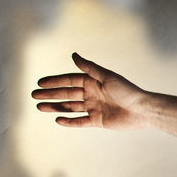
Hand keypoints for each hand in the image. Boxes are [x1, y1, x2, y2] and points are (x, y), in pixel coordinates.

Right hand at [33, 53, 147, 129]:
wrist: (143, 110)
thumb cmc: (127, 91)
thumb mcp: (107, 77)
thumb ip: (89, 68)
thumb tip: (73, 54)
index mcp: (93, 82)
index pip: (70, 81)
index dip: (55, 82)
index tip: (40, 83)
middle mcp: (92, 94)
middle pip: (67, 94)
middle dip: (50, 94)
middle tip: (33, 95)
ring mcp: (95, 108)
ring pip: (71, 107)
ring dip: (55, 107)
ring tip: (40, 107)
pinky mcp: (99, 121)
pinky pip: (81, 121)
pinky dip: (70, 121)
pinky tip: (58, 119)